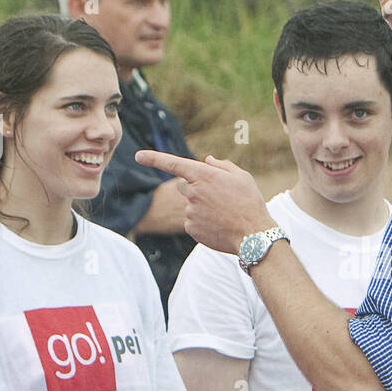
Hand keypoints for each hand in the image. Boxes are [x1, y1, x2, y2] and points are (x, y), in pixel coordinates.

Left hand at [134, 152, 271, 254]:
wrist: (253, 235)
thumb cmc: (250, 203)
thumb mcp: (241, 177)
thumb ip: (222, 166)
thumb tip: (207, 160)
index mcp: (204, 176)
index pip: (173, 163)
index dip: (154, 158)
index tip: (138, 155)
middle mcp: (193, 192)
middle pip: (186, 186)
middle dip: (198, 189)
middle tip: (221, 198)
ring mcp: (190, 212)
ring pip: (191, 206)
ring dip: (204, 208)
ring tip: (225, 214)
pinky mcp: (191, 228)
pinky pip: (193, 221)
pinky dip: (204, 222)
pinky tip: (219, 225)